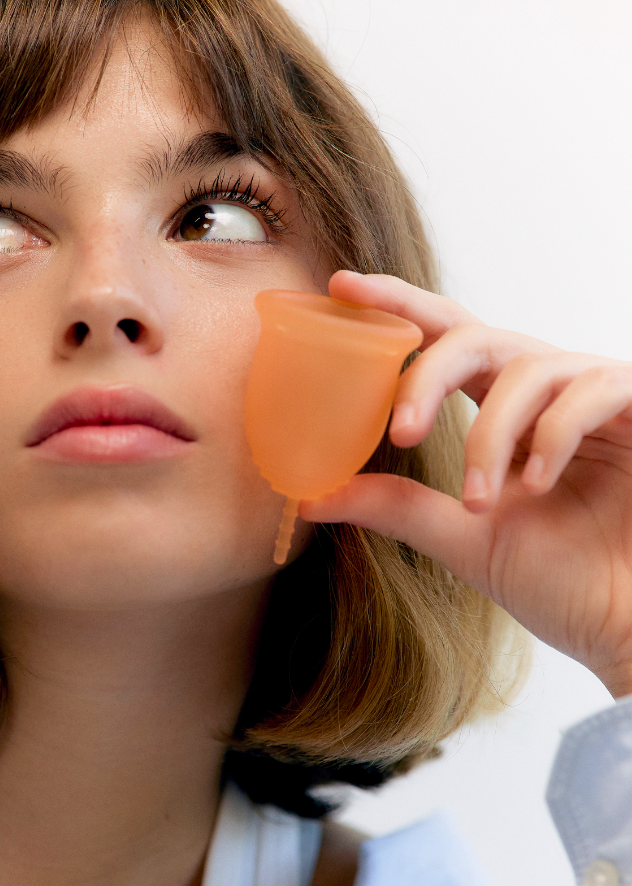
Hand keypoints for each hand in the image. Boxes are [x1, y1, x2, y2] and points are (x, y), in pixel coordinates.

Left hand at [299, 271, 631, 698]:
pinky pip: (587, 391)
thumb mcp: (461, 535)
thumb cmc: (563, 579)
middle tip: (399, 430)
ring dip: (489, 438)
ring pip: (522, 369)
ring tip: (479, 502)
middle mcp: (542, 387)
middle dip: (426, 372)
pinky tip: (537, 485)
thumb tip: (310, 495)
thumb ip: (394, 506)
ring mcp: (593, 391)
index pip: (440, 337)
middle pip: (471, 333)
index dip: (393, 306)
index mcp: (500, 406)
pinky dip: (551, 437)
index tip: (339, 287)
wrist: (629, 623)